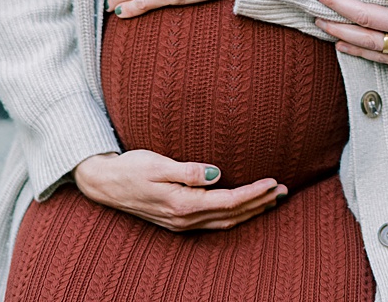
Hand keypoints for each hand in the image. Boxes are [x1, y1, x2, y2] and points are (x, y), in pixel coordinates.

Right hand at [73, 149, 284, 231]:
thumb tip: (217, 174)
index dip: (254, 193)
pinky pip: (215, 222)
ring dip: (251, 212)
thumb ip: (187, 170)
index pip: (229, 200)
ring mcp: (181, 224)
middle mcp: (184, 219)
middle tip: (284, 191)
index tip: (273, 181)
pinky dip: (234, 215)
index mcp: (181, 204)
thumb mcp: (156, 163)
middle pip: (233, 215)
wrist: (104, 183)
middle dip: (260, 204)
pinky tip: (243, 208)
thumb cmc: (129, 167)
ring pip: (226, 222)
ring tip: (271, 200)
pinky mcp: (178, 221)